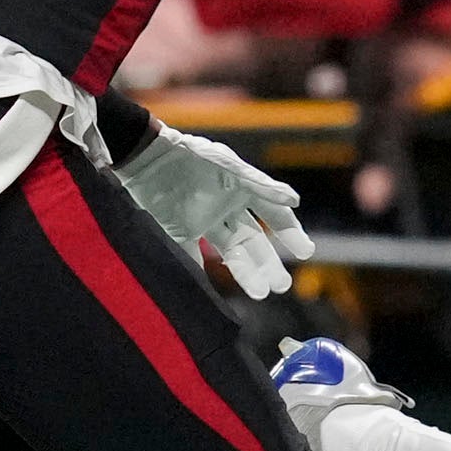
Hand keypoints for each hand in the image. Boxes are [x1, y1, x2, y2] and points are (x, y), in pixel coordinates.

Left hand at [113, 124, 314, 298]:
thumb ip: (262, 187)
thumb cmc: (191, 157)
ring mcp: (202, 221)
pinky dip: (203, 274)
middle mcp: (226, 208)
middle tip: (282, 285)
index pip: (273, 215)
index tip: (305, 252)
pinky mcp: (178, 232)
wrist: (144, 157)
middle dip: (269, 263)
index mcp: (242, 190)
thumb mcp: (230, 169)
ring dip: (246, 272)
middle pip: (254, 241)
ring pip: (231, 253)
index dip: (290, 232)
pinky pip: (193, 258)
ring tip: (261, 293)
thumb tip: (295, 200)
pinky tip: (217, 293)